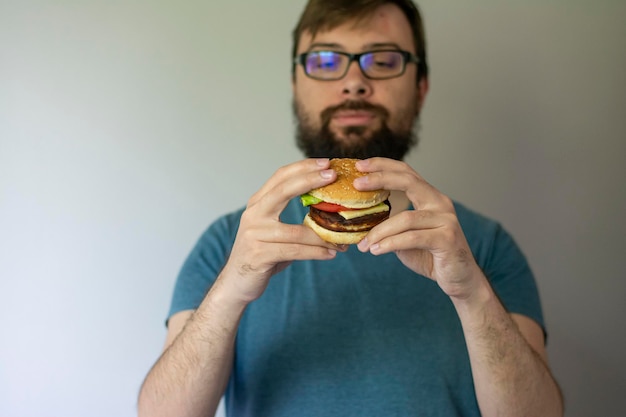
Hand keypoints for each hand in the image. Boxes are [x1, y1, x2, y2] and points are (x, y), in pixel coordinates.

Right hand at [220, 159, 342, 303]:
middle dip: (310, 179)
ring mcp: (255, 234)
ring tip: (343, 238)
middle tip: (333, 175)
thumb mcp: (273, 230)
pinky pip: (295, 251)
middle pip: (283, 190)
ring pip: (297, 231)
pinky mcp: (259, 254)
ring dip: (323, 235)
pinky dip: (315, 252)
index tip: (326, 163)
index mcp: (258, 204)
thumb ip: (290, 217)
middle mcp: (254, 214)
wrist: (237, 283)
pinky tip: (331, 254)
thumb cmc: (262, 255)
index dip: (303, 167)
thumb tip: (328, 208)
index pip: (280, 177)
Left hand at [355, 158, 482, 298]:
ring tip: (363, 245)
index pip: (406, 173)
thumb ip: (390, 225)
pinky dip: (390, 244)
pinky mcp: (447, 238)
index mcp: (430, 198)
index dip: (383, 166)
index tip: (360, 165)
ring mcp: (446, 219)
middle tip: (357, 184)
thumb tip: (360, 222)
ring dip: (379, 231)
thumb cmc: (431, 257)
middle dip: (380, 179)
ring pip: (405, 218)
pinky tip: (376, 251)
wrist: (460, 279)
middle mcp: (440, 203)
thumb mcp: (405, 237)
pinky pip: (412, 237)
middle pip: (409, 181)